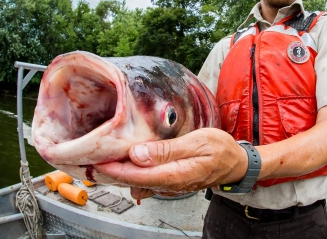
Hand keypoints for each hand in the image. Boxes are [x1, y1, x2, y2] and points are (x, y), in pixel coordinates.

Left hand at [94, 128, 247, 200]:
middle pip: (133, 181)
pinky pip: (146, 180)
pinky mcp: (170, 181)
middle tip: (91, 157)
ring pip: (137, 182)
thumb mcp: (198, 143)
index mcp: (175, 174)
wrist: (235, 163)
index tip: (96, 160)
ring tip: (104, 156)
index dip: (115, 169)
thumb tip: (138, 154)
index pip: (137, 175)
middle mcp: (169, 183)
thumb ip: (167, 150)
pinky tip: (126, 161)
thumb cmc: (221, 150)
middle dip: (111, 171)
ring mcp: (169, 184)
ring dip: (120, 171)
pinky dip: (132, 172)